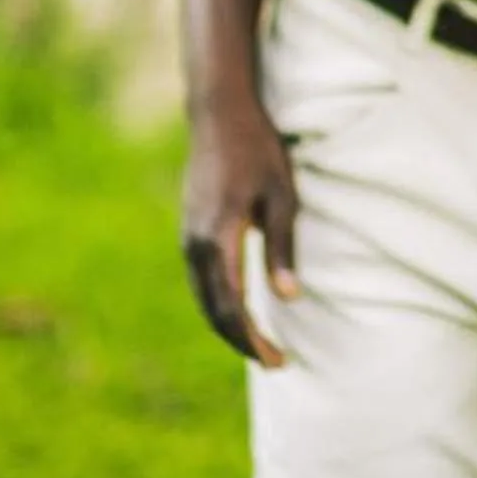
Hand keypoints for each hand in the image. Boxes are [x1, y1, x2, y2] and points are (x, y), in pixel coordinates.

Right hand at [182, 88, 299, 368]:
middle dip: (243, 342)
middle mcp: (195, 245)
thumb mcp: (281, 196)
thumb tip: (289, 298)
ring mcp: (187, 239)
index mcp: (218, 238)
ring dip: (229, 326)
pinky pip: (201, 282)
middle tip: (276, 361)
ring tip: (260, 344)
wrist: (218, 115)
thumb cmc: (258, 151)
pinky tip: (240, 311)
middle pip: (214, 312)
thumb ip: (281, 249)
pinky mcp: (189, 232)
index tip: (278, 359)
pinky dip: (219, 305)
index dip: (253, 339)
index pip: (232, 307)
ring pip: (204, 300)